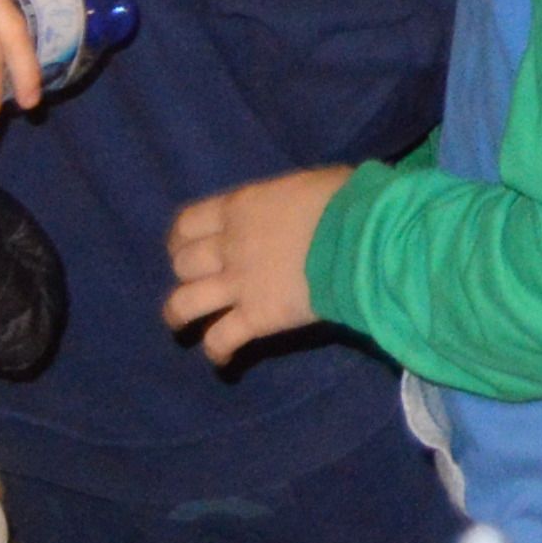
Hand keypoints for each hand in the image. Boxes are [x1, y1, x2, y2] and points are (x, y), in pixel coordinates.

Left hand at [159, 165, 348, 365]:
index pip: (187, 223)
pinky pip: (221, 339)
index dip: (181, 238)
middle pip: (183, 264)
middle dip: (185, 273)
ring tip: (181, 325)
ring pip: (184, 304)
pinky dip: (217, 351)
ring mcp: (238, 284)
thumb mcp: (307, 185)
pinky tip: (224, 357)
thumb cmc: (346, 200)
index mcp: (240, 208)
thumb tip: (294, 208)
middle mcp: (229, 246)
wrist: (363, 238)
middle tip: (198, 281)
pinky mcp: (256, 317)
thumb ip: (284, 202)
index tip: (186, 246)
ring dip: (178, 315)